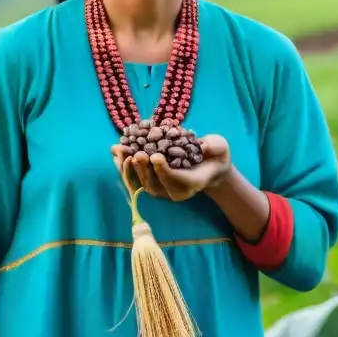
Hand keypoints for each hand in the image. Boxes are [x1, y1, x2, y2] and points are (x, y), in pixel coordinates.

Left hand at [111, 135, 232, 201]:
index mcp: (193, 182)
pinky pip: (135, 178)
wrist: (208, 167)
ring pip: (142, 183)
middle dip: (144, 169)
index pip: (177, 181)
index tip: (156, 156)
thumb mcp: (221, 148)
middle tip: (136, 153)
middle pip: (156, 184)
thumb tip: (204, 145)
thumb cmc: (215, 156)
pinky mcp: (152, 183)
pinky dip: (124, 166)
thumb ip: (215, 147)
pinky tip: (116, 152)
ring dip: (129, 167)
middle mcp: (175, 191)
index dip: (165, 170)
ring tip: (121, 150)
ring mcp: (162, 189)